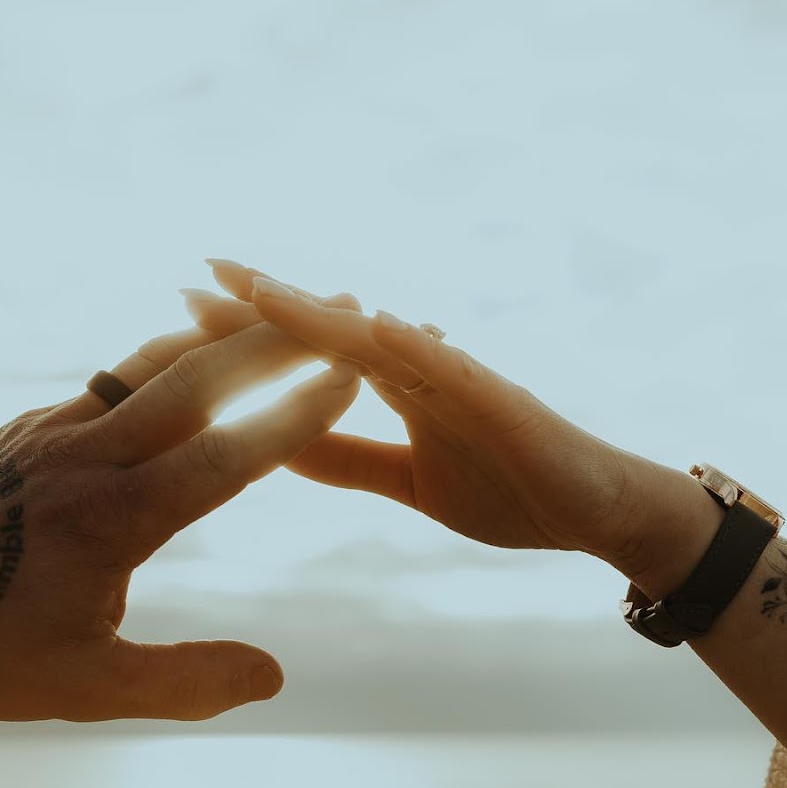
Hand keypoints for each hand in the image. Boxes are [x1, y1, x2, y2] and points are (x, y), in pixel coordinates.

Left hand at [0, 318, 358, 721]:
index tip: (350, 379)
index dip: (293, 416)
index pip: (224, 455)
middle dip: (279, 341)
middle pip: (198, 378)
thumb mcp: (86, 690)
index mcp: (112, 519)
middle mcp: (88, 457)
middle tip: (345, 308)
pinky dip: (174, 355)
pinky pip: (118, 377)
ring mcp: (57, 430)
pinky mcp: (37, 423)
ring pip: (156, 363)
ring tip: (288, 308)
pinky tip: (206, 347)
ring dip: (228, 334)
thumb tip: (276, 676)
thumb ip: (183, 683)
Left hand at [182, 260, 657, 571]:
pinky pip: (460, 374)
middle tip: (200, 270)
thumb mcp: (409, 483)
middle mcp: (424, 371)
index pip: (313, 351)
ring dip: (323, 315)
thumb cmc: (512, 492)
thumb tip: (274, 446)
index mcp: (397, 389)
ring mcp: (466, 381)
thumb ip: (349, 459)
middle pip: (333, 329)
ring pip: (383, 341)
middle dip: (269, 302)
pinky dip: (419, 350)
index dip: (253, 328)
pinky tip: (379, 329)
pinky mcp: (508, 405)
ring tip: (265, 291)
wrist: (600, 517)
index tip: (185, 304)